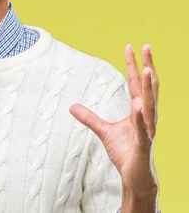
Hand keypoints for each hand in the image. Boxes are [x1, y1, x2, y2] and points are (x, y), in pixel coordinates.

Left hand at [70, 44, 158, 200]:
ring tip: (146, 69)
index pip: (136, 83)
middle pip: (148, 87)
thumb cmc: (126, 153)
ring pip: (150, 105)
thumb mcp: (104, 132)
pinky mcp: (143, 145)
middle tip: (145, 46)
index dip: (133, 65)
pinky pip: (143, 129)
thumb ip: (90, 118)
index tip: (131, 46)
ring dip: (147, 87)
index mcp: (139, 111)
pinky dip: (141, 118)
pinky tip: (138, 106)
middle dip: (147, 66)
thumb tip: (72, 107)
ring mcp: (148, 130)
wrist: (136, 177)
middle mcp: (147, 117)